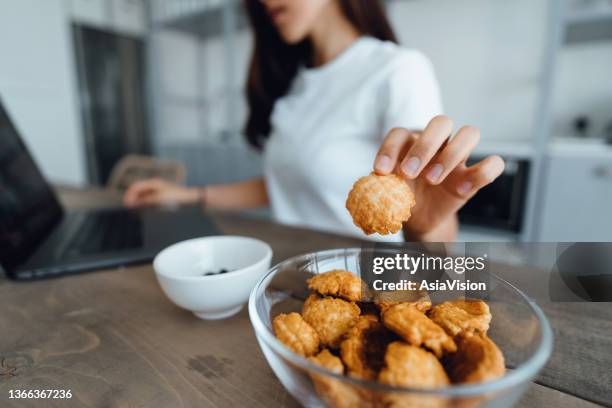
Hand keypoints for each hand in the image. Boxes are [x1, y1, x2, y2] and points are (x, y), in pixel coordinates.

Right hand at [122, 178, 198, 207]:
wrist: (189, 197)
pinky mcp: (160, 195)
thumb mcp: (159, 198)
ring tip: (134, 210)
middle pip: (138, 190)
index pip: (136, 186)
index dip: (129, 194)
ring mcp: (157, 189)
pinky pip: (149, 198)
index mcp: (153, 182)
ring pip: (143, 195)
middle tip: (128, 207)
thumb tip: (134, 203)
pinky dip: (144, 203)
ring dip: (137, 201)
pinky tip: (143, 209)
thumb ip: (146, 200)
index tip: (126, 203)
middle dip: (132, 198)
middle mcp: (154, 185)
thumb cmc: (175, 196)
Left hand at [373, 115, 504, 238]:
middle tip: (409, 173)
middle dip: (424, 146)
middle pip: (441, 122)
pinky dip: (482, 172)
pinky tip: (462, 189)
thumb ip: (379, 186)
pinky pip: (493, 164)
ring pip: (470, 133)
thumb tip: (370, 187)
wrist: (419, 218)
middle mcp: (437, 143)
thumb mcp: (386, 191)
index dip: (389, 149)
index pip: (400, 133)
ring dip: (451, 154)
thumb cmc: (401, 197)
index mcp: (410, 142)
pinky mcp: (473, 176)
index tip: (381, 171)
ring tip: (432, 180)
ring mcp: (458, 157)